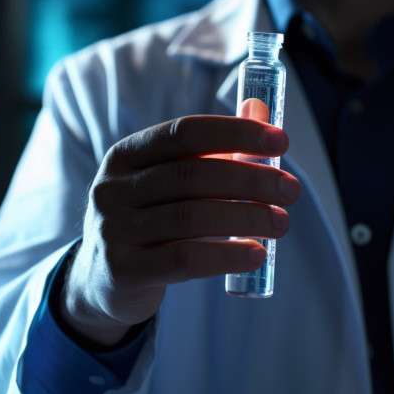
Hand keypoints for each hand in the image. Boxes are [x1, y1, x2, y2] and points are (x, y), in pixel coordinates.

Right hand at [60, 115, 299, 345]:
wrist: (102, 282)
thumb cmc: (150, 222)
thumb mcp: (171, 183)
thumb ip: (214, 149)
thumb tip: (260, 111)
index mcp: (127, 155)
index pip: (185, 132)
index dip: (236, 133)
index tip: (280, 141)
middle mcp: (114, 188)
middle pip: (192, 174)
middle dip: (250, 179)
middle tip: (290, 191)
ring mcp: (114, 230)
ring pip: (191, 217)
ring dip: (246, 217)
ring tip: (280, 223)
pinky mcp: (124, 271)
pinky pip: (184, 259)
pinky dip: (227, 256)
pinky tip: (256, 254)